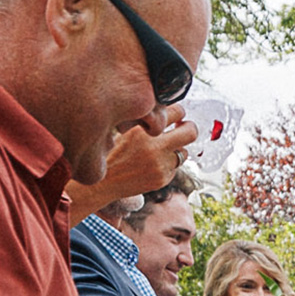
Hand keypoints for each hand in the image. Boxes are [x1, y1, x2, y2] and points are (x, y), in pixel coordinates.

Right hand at [66, 104, 198, 220]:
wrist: (103, 183)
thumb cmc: (113, 154)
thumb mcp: (126, 132)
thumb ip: (147, 125)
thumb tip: (172, 115)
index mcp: (142, 131)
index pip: (175, 112)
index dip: (179, 113)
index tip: (178, 116)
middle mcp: (154, 147)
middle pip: (191, 133)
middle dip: (190, 128)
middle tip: (185, 127)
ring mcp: (160, 165)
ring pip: (183, 152)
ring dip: (176, 150)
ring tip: (160, 151)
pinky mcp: (163, 179)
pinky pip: (175, 168)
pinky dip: (167, 165)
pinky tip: (152, 166)